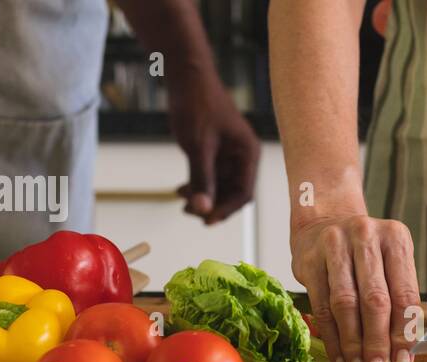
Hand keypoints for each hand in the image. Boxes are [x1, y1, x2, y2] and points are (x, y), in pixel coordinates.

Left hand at [168, 76, 260, 224]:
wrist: (186, 76)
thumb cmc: (197, 104)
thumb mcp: (198, 145)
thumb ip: (201, 178)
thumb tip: (203, 210)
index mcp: (247, 153)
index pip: (243, 192)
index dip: (226, 209)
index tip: (206, 221)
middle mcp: (241, 156)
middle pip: (231, 193)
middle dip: (211, 204)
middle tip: (188, 210)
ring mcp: (227, 154)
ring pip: (218, 186)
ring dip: (202, 196)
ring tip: (181, 200)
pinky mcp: (213, 151)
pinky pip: (208, 175)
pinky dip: (196, 184)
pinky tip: (179, 190)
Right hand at [291, 215, 420, 361]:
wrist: (323, 223)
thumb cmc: (364, 253)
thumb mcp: (389, 264)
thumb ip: (398, 303)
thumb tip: (402, 355)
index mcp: (396, 239)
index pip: (404, 293)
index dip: (403, 332)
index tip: (401, 361)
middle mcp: (366, 237)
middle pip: (374, 300)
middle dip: (377, 343)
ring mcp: (335, 246)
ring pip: (345, 305)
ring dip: (352, 345)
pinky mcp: (310, 260)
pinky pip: (322, 307)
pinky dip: (332, 337)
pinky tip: (340, 357)